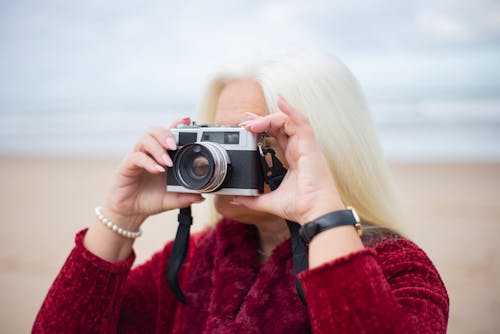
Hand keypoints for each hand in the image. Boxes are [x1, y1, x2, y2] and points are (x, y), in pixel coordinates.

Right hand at [102, 117, 204, 230]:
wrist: (131, 212)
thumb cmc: (150, 200)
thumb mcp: (172, 199)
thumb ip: (186, 197)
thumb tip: (202, 197)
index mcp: (163, 155)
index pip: (169, 134)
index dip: (176, 124)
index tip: (186, 120)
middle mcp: (150, 152)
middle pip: (155, 131)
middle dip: (166, 134)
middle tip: (175, 146)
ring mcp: (138, 157)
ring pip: (145, 140)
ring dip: (158, 148)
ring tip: (167, 162)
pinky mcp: (127, 166)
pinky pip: (136, 157)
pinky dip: (148, 162)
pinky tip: (157, 170)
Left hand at [234, 96, 344, 224]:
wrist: (315, 212)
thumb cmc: (301, 207)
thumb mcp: (269, 201)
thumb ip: (253, 199)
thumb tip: (237, 199)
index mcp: (293, 159)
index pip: (277, 135)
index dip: (263, 128)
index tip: (247, 127)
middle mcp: (300, 149)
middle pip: (280, 125)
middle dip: (261, 120)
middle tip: (244, 121)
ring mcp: (306, 145)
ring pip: (288, 121)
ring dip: (269, 118)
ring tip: (252, 122)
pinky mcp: (309, 145)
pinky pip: (301, 121)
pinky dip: (291, 110)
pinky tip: (280, 101)